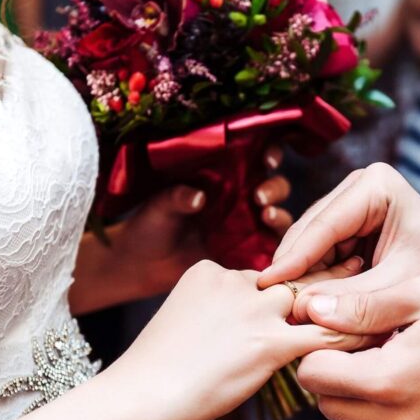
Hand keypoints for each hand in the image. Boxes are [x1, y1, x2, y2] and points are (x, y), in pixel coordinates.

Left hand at [106, 147, 291, 300]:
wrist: (140, 265)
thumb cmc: (148, 225)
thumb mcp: (159, 206)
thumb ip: (177, 196)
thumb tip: (199, 197)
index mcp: (224, 178)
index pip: (256, 158)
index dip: (270, 154)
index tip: (267, 160)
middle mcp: (241, 200)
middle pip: (275, 187)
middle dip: (275, 188)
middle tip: (260, 197)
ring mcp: (246, 229)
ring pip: (278, 217)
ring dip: (279, 215)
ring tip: (266, 216)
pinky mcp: (246, 255)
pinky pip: (270, 250)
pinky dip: (277, 248)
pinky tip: (270, 248)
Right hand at [109, 257, 367, 419]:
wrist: (138, 395)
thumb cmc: (153, 374)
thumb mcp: (181, 326)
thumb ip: (213, 319)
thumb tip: (237, 336)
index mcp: (209, 272)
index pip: (262, 275)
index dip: (290, 285)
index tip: (317, 284)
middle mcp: (234, 283)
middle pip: (293, 277)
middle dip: (328, 278)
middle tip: (363, 272)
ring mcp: (252, 312)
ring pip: (314, 300)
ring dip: (347, 302)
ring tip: (380, 303)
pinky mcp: (266, 344)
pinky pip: (323, 337)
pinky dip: (353, 337)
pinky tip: (376, 336)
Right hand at [258, 163, 419, 319]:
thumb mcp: (400, 288)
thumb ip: (354, 299)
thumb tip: (300, 307)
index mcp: (377, 184)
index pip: (325, 223)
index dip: (294, 256)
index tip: (268, 284)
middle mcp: (358, 186)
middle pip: (309, 231)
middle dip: (294, 269)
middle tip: (274, 305)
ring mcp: (349, 204)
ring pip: (308, 245)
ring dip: (301, 277)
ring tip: (291, 310)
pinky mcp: (345, 226)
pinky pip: (317, 255)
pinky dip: (312, 280)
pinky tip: (305, 305)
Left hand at [298, 275, 419, 419]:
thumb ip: (362, 307)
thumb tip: (312, 309)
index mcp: (387, 381)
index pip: (314, 376)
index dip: (317, 350)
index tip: (337, 332)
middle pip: (331, 407)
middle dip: (334, 377)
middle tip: (362, 346)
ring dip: (361, 403)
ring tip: (392, 366)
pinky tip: (419, 389)